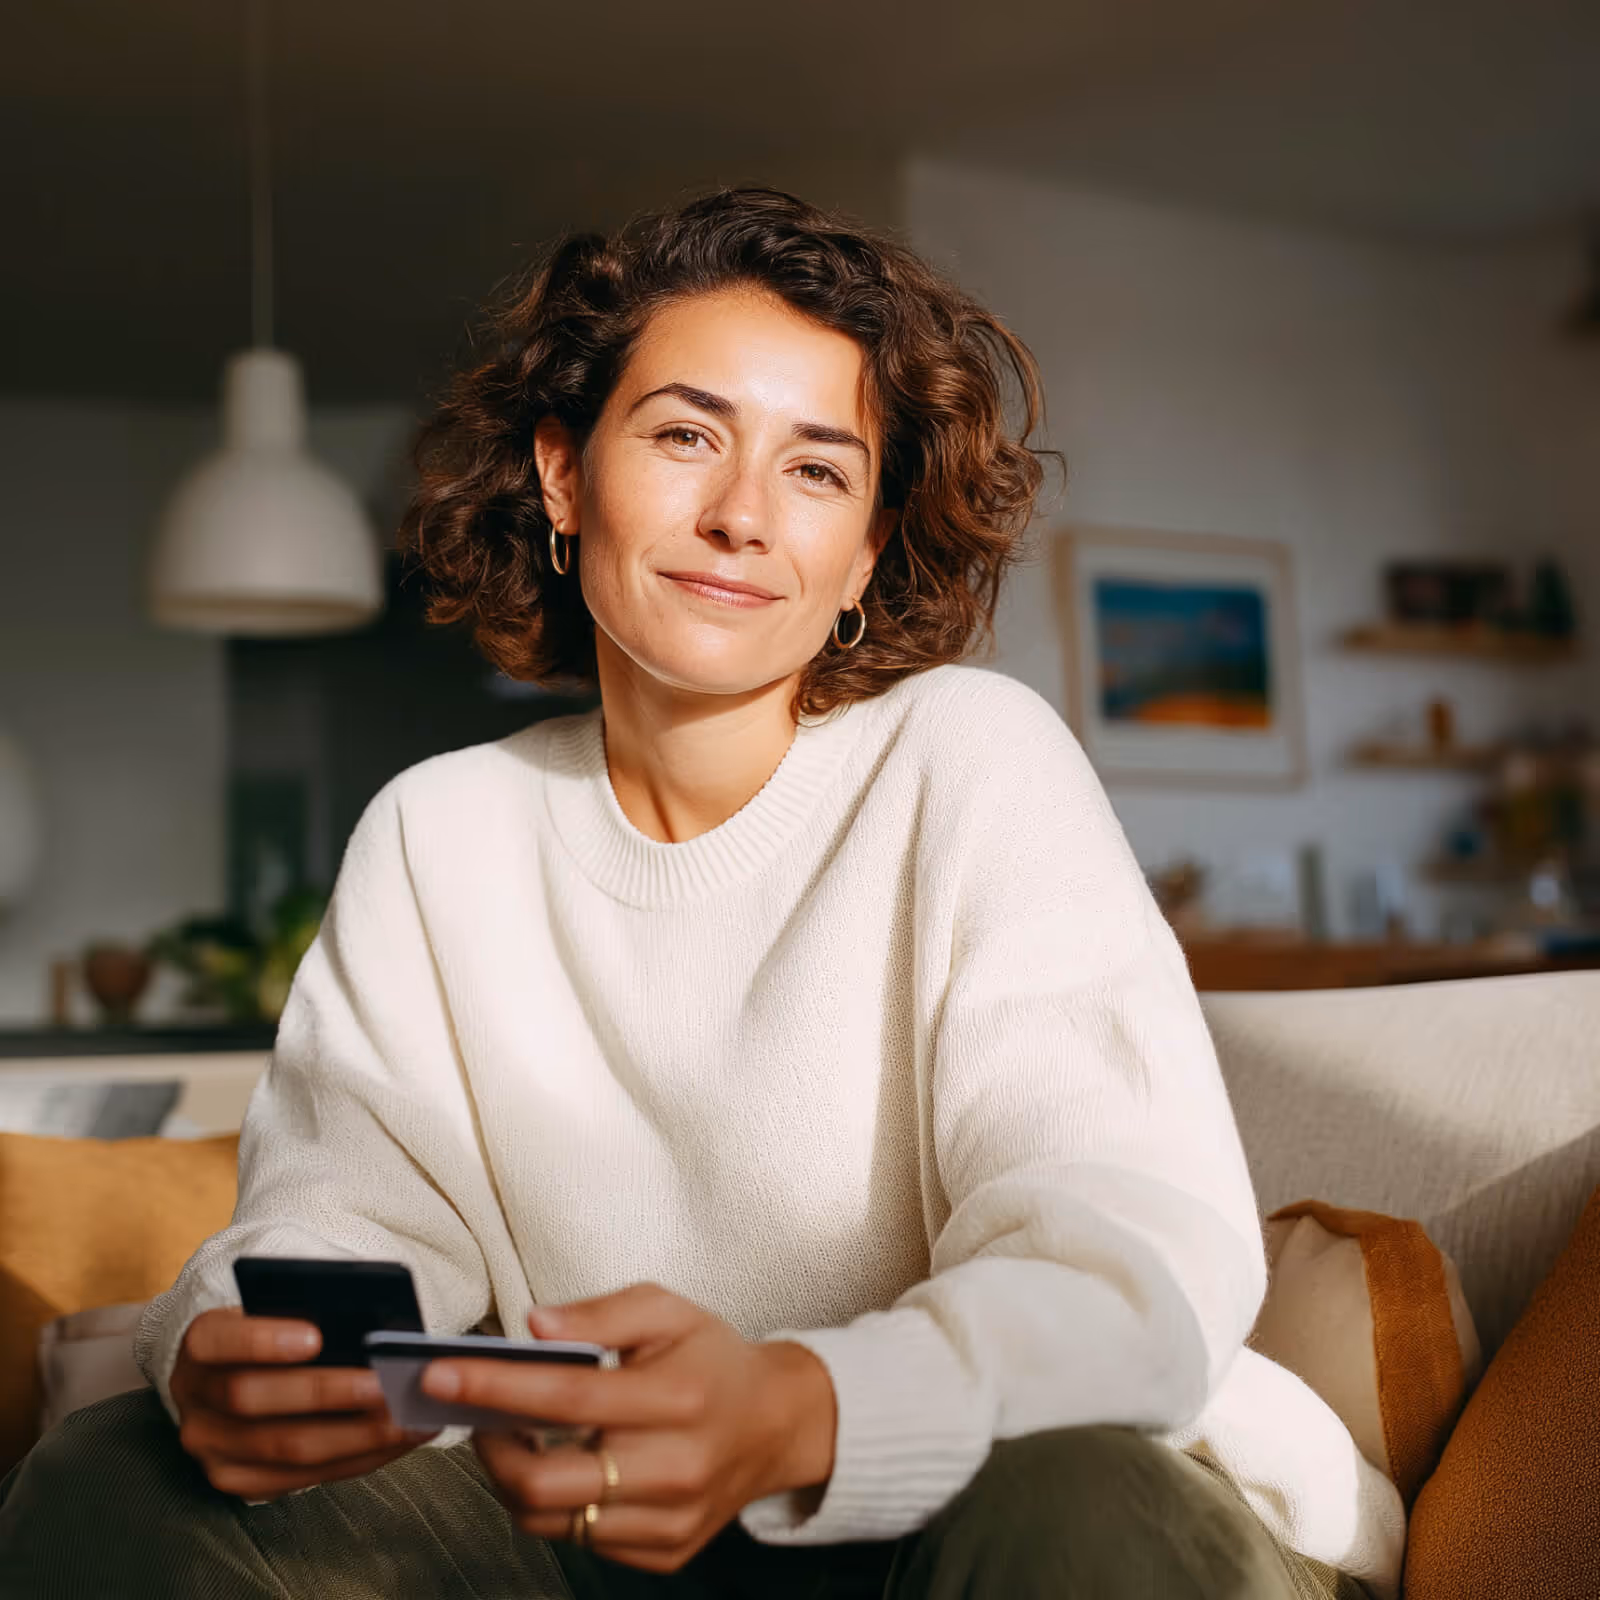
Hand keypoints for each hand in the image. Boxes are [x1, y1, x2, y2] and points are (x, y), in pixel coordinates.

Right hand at [170, 1307, 437, 1500]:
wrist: (231, 1374)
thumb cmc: (274, 1330)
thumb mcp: (278, 1310)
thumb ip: (309, 1314)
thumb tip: (371, 1327)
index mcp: (200, 1344)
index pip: (217, 1340)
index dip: (262, 1340)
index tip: (317, 1336)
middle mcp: (195, 1399)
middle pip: (254, 1401)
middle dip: (329, 1393)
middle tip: (387, 1384)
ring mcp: (211, 1448)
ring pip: (284, 1448)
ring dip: (355, 1435)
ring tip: (406, 1417)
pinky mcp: (237, 1481)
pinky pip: (303, 1478)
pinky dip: (358, 1458)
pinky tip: (396, 1440)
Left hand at [420, 1283, 836, 1572]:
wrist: (776, 1424)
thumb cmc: (711, 1359)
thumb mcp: (666, 1311)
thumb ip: (599, 1313)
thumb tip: (534, 1327)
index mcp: (675, 1398)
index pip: (564, 1397)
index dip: (494, 1386)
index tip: (439, 1374)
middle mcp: (673, 1469)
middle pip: (542, 1483)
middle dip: (489, 1449)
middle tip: (478, 1415)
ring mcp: (668, 1522)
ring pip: (551, 1520)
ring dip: (513, 1479)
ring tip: (514, 1439)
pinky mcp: (664, 1555)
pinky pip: (580, 1541)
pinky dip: (556, 1505)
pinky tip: (564, 1467)